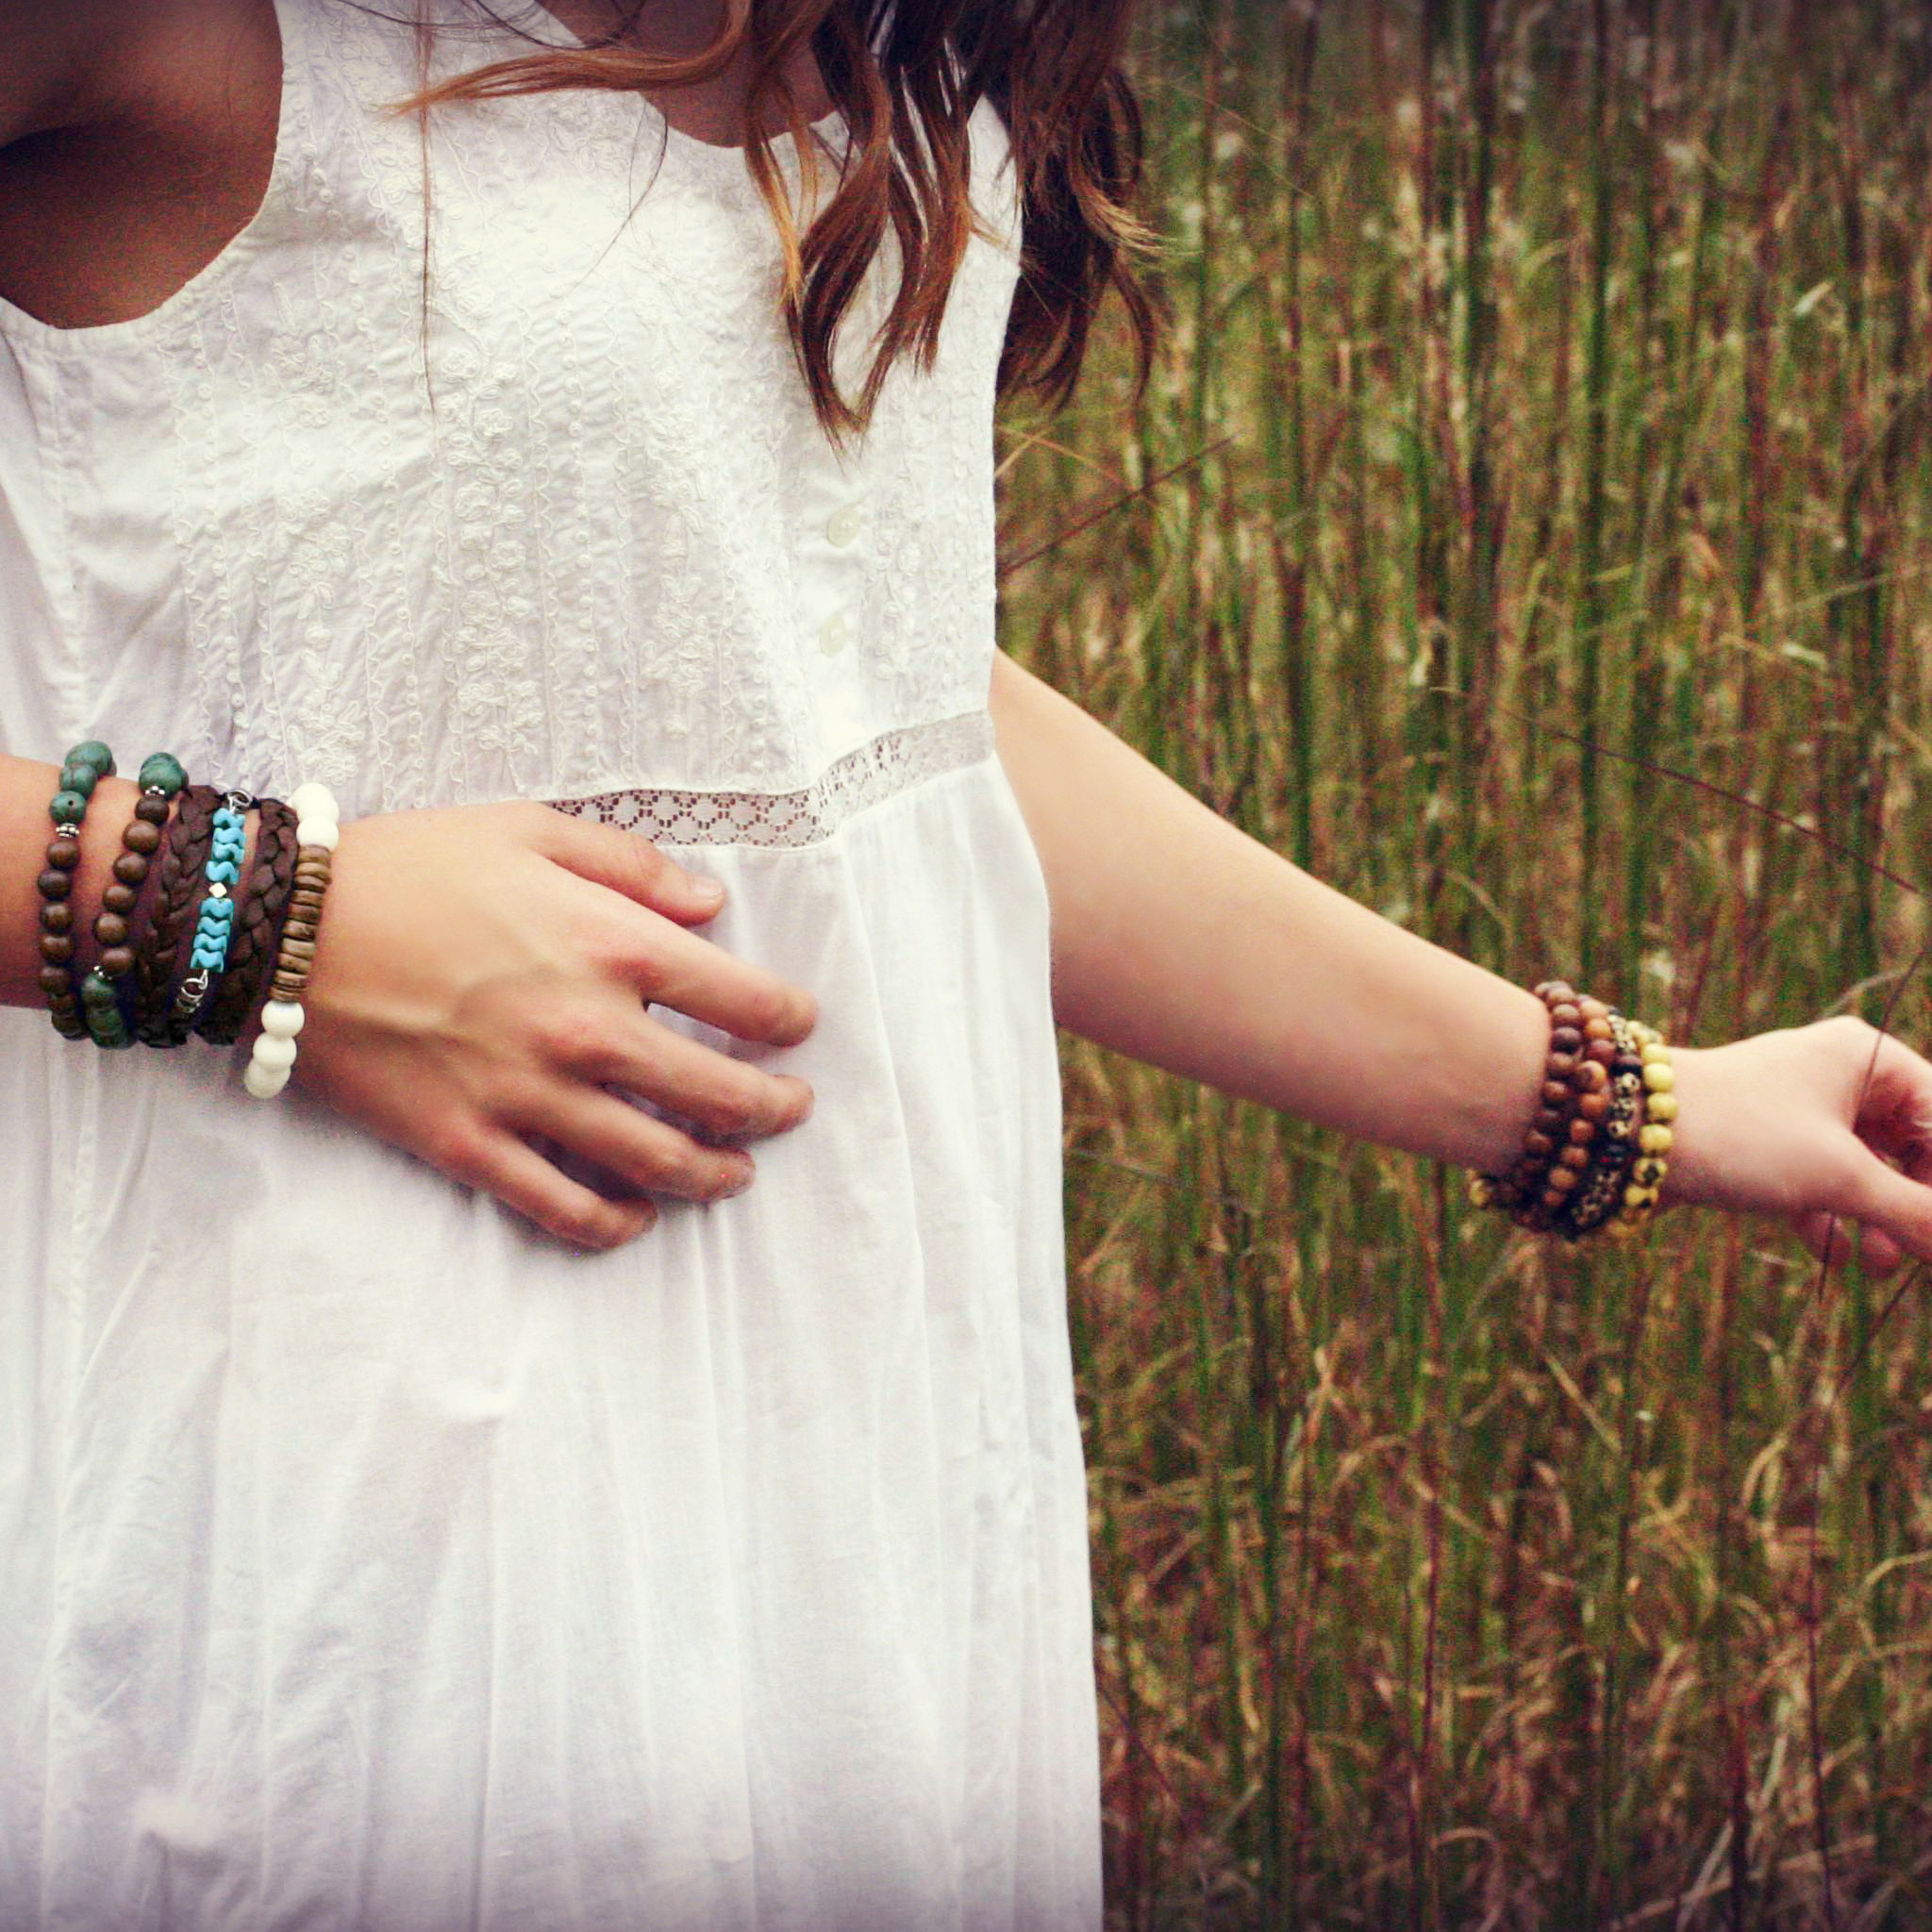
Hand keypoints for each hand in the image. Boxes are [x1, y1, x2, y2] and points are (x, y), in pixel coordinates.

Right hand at [281, 800, 816, 1251]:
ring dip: (712, 1174)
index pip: (743, 1000)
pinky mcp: (470, 1144)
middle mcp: (586, 1030)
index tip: (797, 1026)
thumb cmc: (412, 864)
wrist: (286, 927)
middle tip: (790, 1108)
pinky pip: (562, 1207)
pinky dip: (612, 1223)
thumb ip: (633, 868)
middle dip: (772, 1108)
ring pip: (655, 1161)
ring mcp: (530, 1096)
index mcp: (612, 946)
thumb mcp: (532, 829)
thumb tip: (710, 906)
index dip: (788, 1019)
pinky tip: (636, 1219)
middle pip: (717, 1094)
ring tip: (735, 1173)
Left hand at [1665, 1015, 1931, 1275]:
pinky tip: (1838, 1260)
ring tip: (1884, 1266)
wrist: (1627, 1133)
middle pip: (1908, 1143)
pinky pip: (1816, 1182)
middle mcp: (1836, 1074)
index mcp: (1867, 1057)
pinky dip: (1830, 1219)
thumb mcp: (1839, 1177)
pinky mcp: (1762, 1142)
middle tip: (1925, 1253)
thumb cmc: (1742, 1134)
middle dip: (1917, 1201)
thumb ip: (1916, 1212)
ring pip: (1861, 1168)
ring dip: (1878, 1217)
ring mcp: (1797, 1108)